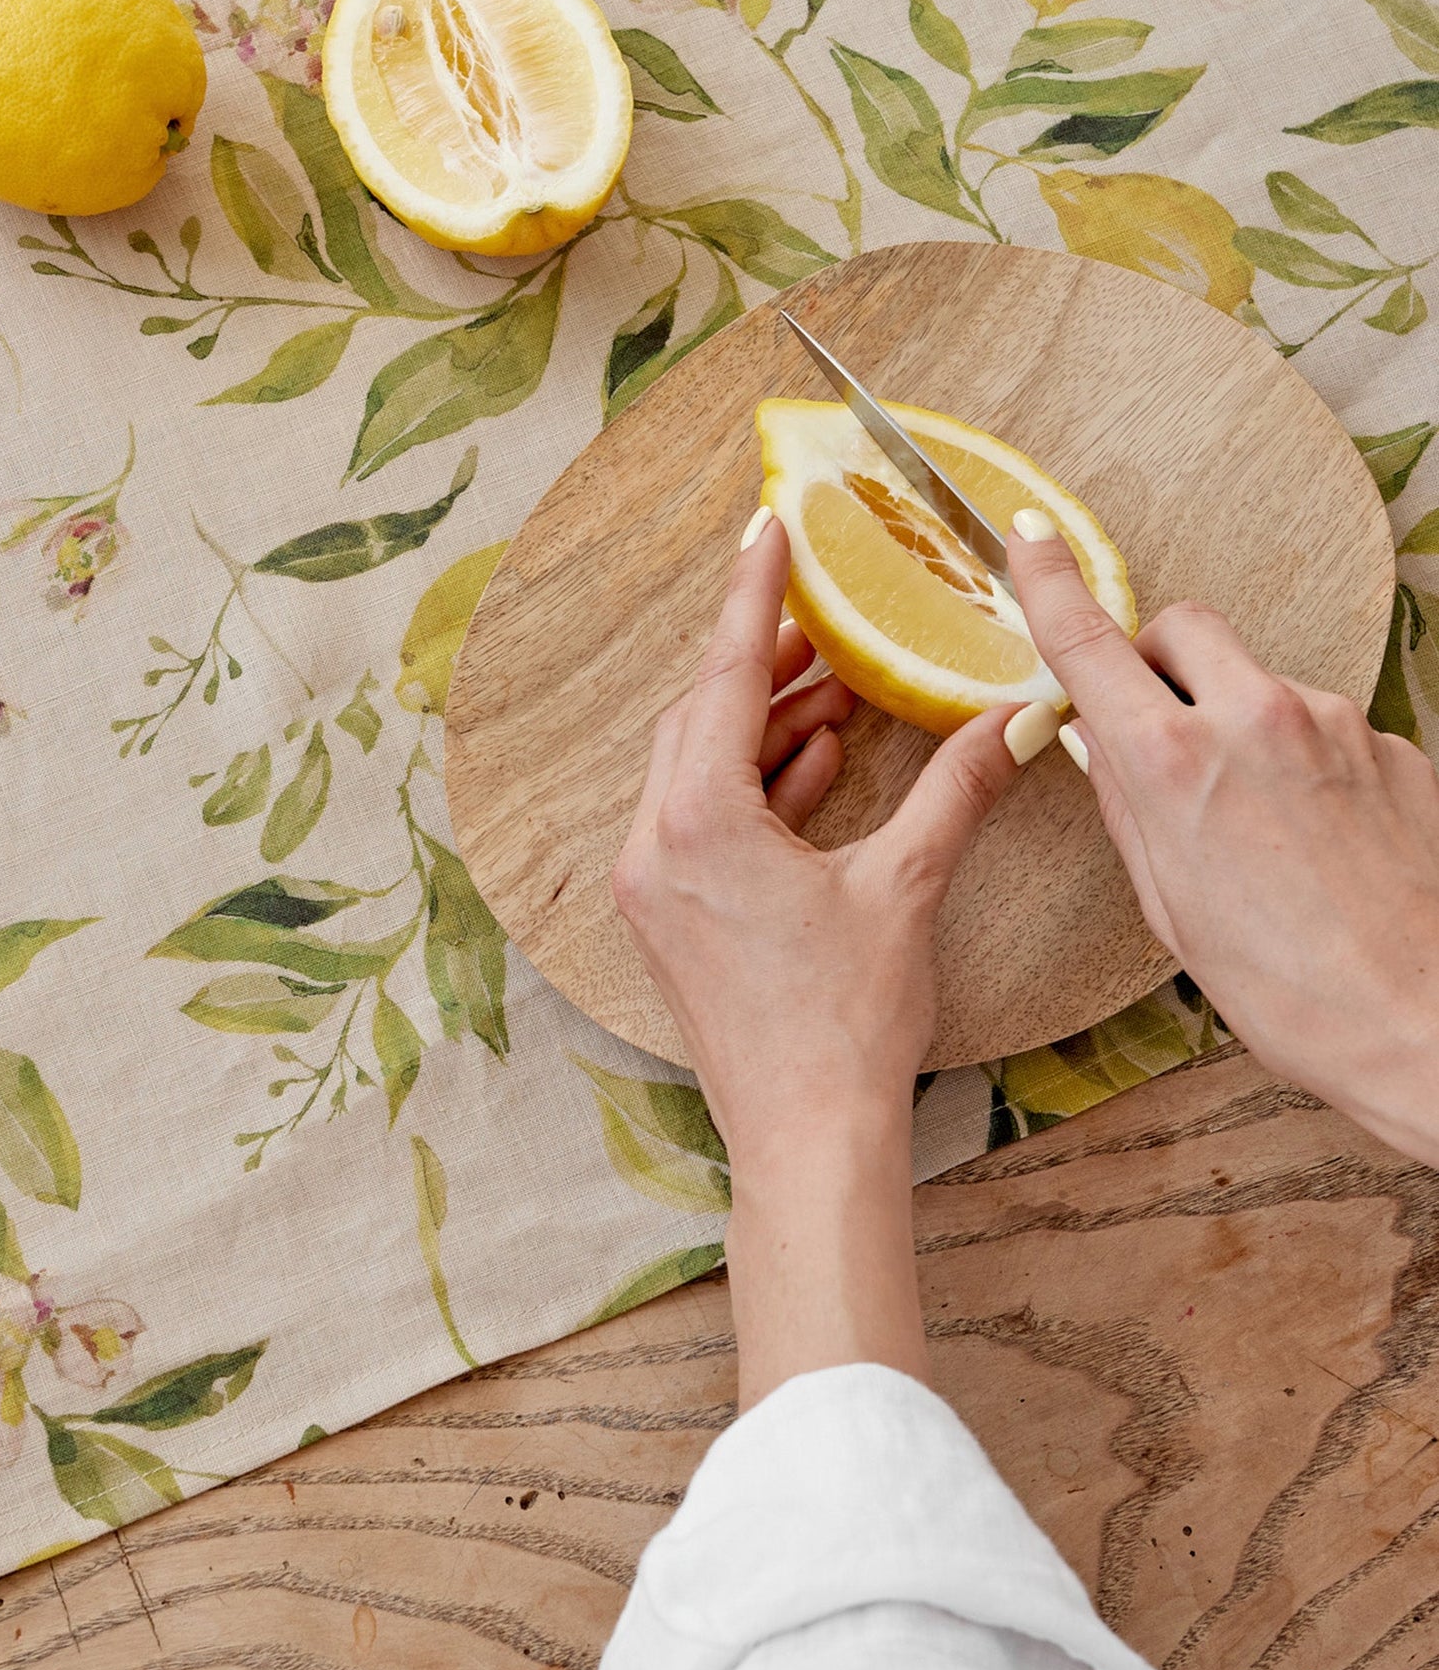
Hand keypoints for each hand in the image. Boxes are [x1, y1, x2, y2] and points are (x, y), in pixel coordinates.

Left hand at [612, 512, 1034, 1401]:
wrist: (805, 1140)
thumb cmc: (847, 1024)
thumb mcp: (905, 887)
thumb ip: (955, 790)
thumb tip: (1015, 718)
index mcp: (699, 821)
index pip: (727, 676)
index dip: (754, 595)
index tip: (765, 528)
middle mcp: (655, 844)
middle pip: (703, 717)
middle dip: (766, 661)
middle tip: (824, 614)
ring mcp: (654, 886)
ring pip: (700, 769)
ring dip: (765, 724)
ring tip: (835, 684)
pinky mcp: (670, 919)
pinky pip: (702, 820)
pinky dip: (756, 786)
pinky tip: (816, 762)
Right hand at [1009, 512, 1438, 1164]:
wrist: (1425, 1025)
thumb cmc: (1293, 992)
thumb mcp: (1171, 906)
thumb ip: (1130, 806)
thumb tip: (1103, 744)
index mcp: (1175, 764)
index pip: (1090, 645)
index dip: (1050, 584)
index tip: (1030, 540)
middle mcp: (1256, 720)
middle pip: (1184, 628)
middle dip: (1159, 660)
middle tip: (1159, 724)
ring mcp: (1337, 724)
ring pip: (1260, 686)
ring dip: (1243, 728)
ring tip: (1264, 830)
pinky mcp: (1394, 746)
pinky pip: (1327, 730)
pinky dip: (1308, 767)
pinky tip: (1321, 843)